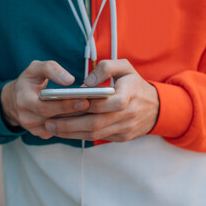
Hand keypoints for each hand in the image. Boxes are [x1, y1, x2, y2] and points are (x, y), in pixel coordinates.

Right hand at [0, 60, 89, 138]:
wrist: (13, 100)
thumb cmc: (28, 82)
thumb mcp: (35, 68)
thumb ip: (51, 69)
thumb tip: (69, 80)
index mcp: (24, 101)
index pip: (46, 106)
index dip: (66, 104)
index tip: (85, 99)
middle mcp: (27, 118)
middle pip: (54, 119)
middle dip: (75, 113)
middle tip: (94, 106)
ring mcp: (34, 128)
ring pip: (59, 127)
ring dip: (76, 120)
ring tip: (94, 112)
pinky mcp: (41, 134)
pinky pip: (59, 131)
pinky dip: (72, 125)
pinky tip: (86, 117)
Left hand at [45, 59, 159, 141]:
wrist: (156, 107)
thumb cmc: (135, 84)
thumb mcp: (125, 67)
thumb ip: (105, 67)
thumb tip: (86, 83)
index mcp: (129, 95)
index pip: (103, 103)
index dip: (82, 105)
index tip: (62, 104)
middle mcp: (127, 115)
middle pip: (94, 123)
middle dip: (69, 125)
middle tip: (48, 122)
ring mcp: (125, 129)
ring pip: (94, 134)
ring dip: (71, 133)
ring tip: (51, 129)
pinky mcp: (122, 137)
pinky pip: (98, 139)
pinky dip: (80, 136)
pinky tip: (65, 132)